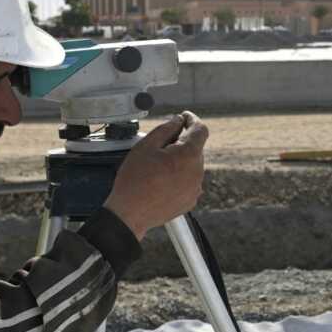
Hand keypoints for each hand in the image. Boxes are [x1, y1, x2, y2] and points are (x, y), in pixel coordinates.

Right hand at [104, 112, 207, 239]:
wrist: (131, 213)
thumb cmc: (135, 179)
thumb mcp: (145, 146)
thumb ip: (166, 128)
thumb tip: (178, 121)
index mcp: (188, 155)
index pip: (201, 129)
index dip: (192, 120)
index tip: (184, 118)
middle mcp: (197, 171)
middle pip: (196, 148)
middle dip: (182, 142)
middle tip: (160, 145)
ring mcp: (196, 188)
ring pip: (192, 165)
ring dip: (180, 160)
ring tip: (157, 167)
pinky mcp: (191, 200)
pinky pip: (189, 181)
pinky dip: (180, 177)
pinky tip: (162, 181)